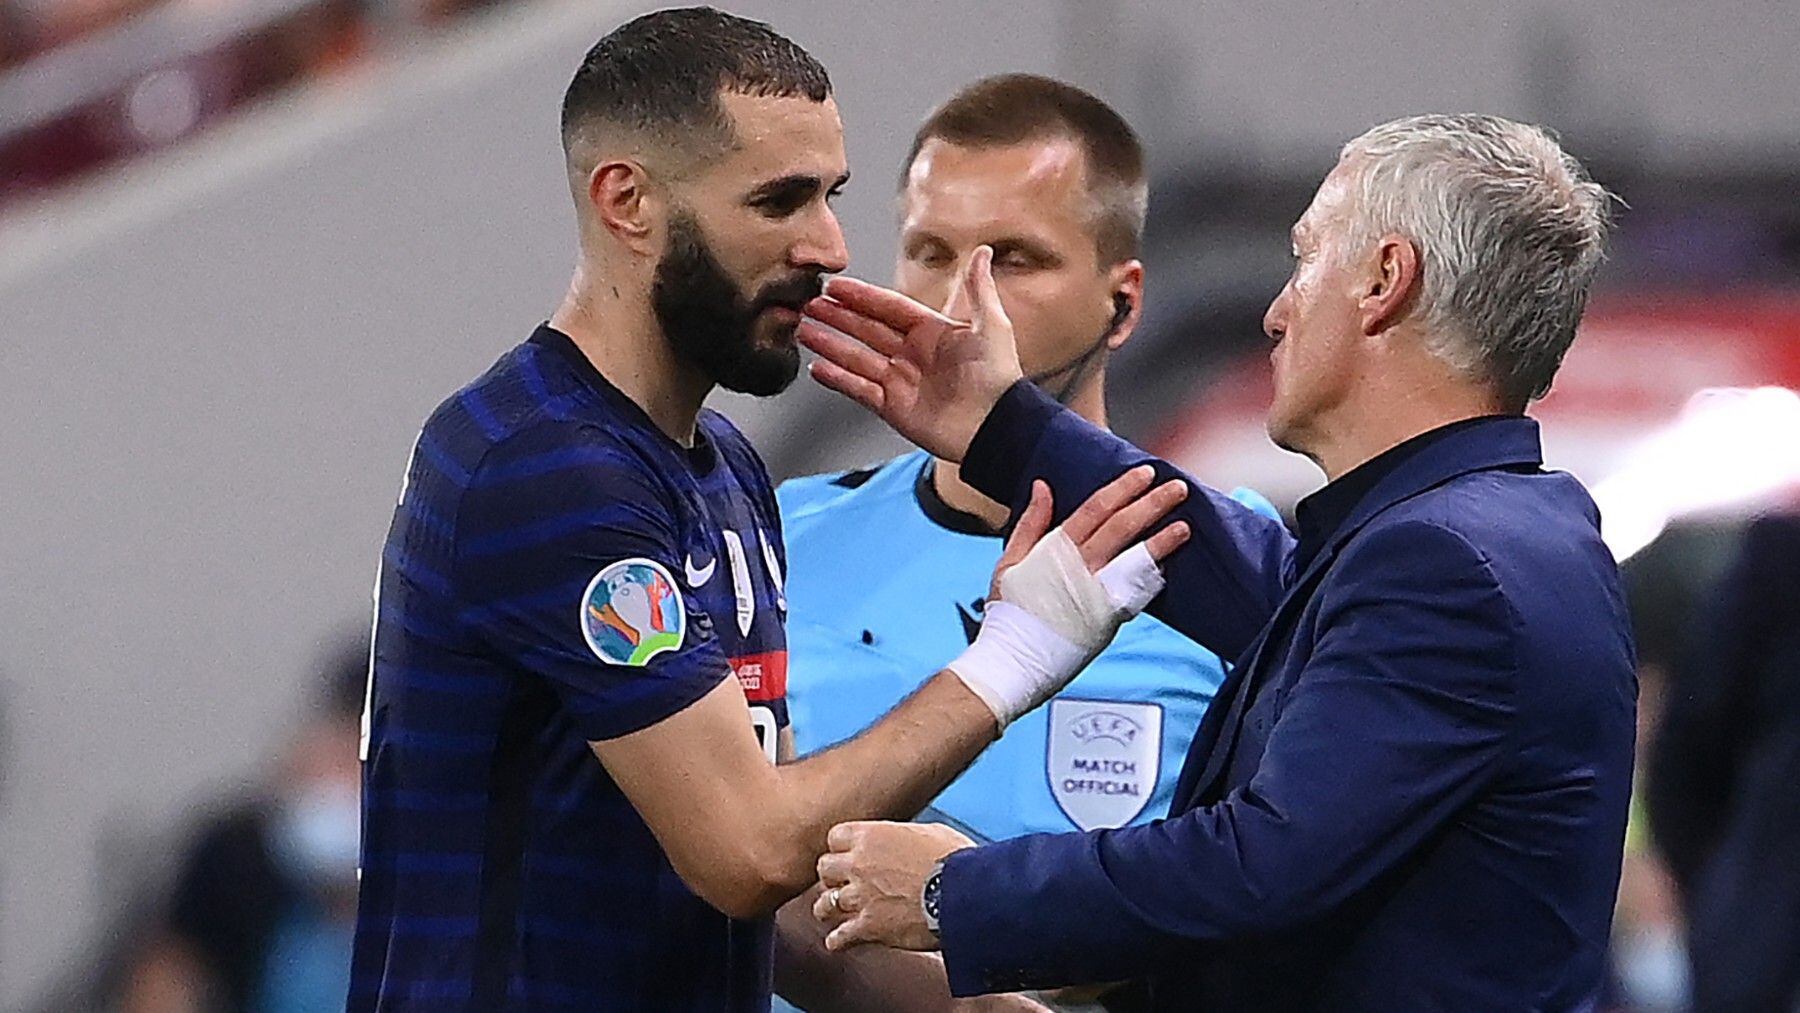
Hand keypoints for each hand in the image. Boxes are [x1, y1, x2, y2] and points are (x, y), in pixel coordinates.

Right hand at [799, 246, 1023, 461]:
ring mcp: (900, 381)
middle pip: (866, 330)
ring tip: (804, 330)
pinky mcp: (892, 408)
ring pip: (856, 357)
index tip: (836, 287)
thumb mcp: (991, 325)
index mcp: (932, 332)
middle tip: (809, 304)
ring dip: (830, 344)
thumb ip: (979, 288)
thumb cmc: (998, 377)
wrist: (995, 427)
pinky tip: (817, 367)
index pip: (888, 308)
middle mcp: (912, 354)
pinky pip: (858, 389)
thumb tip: (984, 251)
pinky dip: (838, 379)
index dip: (862, 297)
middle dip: (837, 317)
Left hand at [814, 821, 974, 952]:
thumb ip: (906, 836)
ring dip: (828, 909)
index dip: (841, 848)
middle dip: (832, 877)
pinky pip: (839, 937)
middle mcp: (858, 864)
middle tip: (840, 883)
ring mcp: (860, 897)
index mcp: (872, 836)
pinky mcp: (868, 927)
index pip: (835, 837)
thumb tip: (908, 840)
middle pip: (824, 868)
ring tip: (831, 913)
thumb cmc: (955, 860)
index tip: (847, 854)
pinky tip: (839, 943)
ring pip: (824, 904)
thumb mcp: (930, 832)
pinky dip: (838, 941)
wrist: (964, 894)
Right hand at [990, 469, 1190, 604]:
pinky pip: (1137, 593)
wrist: (1013, 659)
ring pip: (1135, 558)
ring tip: (1184, 525)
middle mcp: (1081, 567)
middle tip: (1177, 488)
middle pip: (1122, 527)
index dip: (1123, 488)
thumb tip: (1043, 486)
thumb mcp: (1009, 561)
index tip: (1145, 474)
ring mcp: (1097, 593)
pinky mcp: (1108, 619)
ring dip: (1162, 540)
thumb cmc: (1009, 612)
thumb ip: (1031, 522)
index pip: (1096, 508)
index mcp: (1056, 548)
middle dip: (1152, 504)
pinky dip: (1153, 577)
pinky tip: (1169, 565)